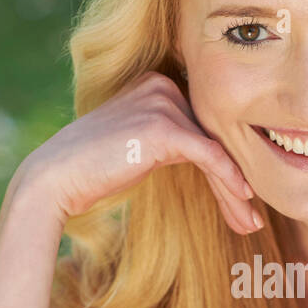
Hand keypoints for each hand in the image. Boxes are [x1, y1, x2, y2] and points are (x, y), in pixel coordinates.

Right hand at [15, 69, 260, 234]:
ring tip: (250, 224)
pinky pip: (210, 156)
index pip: (204, 127)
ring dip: (235, 192)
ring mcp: (163, 103)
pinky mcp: (164, 127)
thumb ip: (172, 140)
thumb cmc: (93, 169)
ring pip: (216, 150)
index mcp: (157, 83)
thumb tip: (214, 160)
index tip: (242, 203)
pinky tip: (244, 201)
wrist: (55, 178)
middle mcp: (162, 85)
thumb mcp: (140, 145)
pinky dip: (229, 180)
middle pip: (214, 138)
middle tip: (251, 220)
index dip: (226, 167)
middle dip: (235, 183)